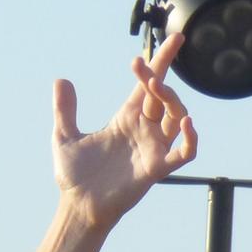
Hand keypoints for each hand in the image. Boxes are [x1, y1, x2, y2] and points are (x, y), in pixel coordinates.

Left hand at [52, 32, 198, 230]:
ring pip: (176, 116)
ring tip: (156, 86)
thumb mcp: (64, 137)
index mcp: (126, 119)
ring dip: (172, 99)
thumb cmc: (75, 178)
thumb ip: (65, 110)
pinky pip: (185, 152)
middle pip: (162, 95)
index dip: (158, 63)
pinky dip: (190, 138)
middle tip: (142, 68)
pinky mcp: (156, 169)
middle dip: (158, 76)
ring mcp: (152, 148)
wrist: (77, 208)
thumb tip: (61, 80)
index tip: (165, 43)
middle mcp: (143, 130)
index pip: (148, 85)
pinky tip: (185, 123)